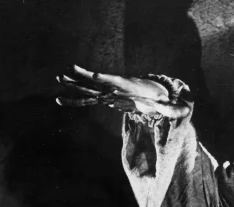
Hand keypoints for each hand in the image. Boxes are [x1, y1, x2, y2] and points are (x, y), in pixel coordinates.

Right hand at [56, 64, 190, 118]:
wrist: (156, 94)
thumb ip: (171, 107)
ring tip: (59, 78)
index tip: (96, 75)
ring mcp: (110, 92)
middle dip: (83, 77)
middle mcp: (117, 87)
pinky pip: (89, 100)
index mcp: (130, 85)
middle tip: (67, 71)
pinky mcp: (107, 98)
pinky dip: (76, 99)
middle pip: (98, 82)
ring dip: (75, 84)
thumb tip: (174, 108)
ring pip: (90, 88)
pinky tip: (61, 99)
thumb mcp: (169, 104)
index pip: (117, 80)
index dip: (106, 78)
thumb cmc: (162, 99)